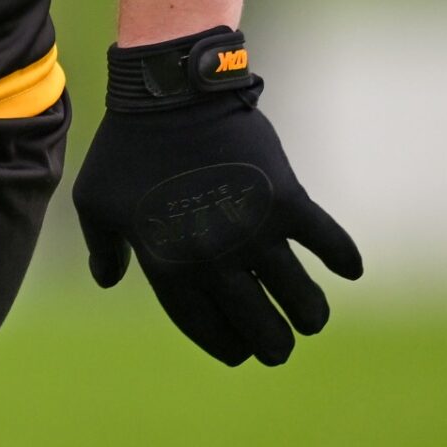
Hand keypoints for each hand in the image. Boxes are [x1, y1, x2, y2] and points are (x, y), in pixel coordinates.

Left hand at [72, 27, 361, 366]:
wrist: (170, 94)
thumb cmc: (126, 148)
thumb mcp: (95, 200)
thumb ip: (102, 247)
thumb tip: (108, 280)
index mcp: (168, 264)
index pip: (204, 325)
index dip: (225, 345)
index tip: (240, 353)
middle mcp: (214, 257)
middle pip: (255, 322)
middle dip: (271, 344)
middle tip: (280, 349)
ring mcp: (254, 230)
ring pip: (297, 293)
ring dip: (308, 313)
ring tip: (312, 320)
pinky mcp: (286, 199)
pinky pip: (327, 240)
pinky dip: (343, 256)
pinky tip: (351, 270)